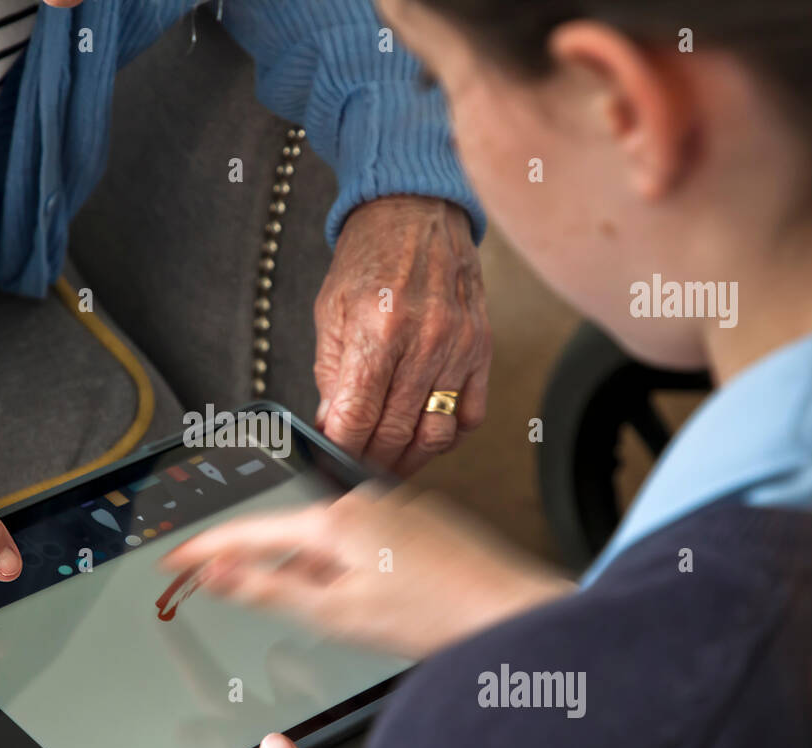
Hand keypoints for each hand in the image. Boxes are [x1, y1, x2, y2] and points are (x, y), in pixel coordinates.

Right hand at [162, 484, 571, 659]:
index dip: (205, 548)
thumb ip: (269, 589)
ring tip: (358, 616)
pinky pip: (367, 542)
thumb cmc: (433, 616)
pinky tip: (383, 603)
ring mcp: (394, 506)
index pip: (248, 531)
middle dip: (279, 572)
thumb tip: (216, 573)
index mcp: (334, 520)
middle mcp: (362, 500)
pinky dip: (357, 570)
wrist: (510, 613)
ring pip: (333, 544)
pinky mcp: (419, 520)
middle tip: (286, 611)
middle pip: (293, 537)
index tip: (173, 557)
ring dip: (323, 576)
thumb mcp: (335, 613)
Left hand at [314, 195, 489, 475]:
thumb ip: (331, 373)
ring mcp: (458, 347)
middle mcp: (424, 341)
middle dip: (370, 462)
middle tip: (355, 470)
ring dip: (410, 459)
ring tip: (389, 463)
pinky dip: (449, 437)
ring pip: (437, 433)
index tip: (331, 464)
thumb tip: (331, 425)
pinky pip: (471, 414)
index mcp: (378, 329)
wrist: (416, 213)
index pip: (358, 417)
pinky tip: (426, 436)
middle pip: (396, 432)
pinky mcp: (481, 349)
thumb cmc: (370, 258)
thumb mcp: (331, 311)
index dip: (341, 451)